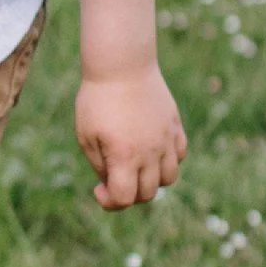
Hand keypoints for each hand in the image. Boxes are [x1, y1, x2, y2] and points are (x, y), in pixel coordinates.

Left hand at [74, 67, 185, 209]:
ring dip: (151, 180)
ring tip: (133, 165)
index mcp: (125, 156)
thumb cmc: (97, 100)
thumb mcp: (87, 135)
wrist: (121, 65)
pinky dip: (167, 161)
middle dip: (129, 193)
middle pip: (147, 193)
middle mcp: (151, 152)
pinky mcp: (175, 126)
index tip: (98, 189)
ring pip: (168, 178)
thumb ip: (100, 165)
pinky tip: (150, 149)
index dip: (110, 202)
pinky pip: (178, 155)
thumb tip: (112, 185)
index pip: (126, 199)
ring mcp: (166, 139)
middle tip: (113, 177)